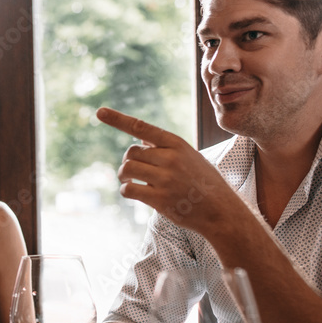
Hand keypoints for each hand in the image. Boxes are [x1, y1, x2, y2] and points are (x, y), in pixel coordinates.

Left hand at [96, 107, 238, 235]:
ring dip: (123, 176)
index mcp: (178, 144)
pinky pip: (129, 189)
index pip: (142, 127)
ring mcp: (166, 179)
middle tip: (134, 171)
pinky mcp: (160, 199)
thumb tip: (139, 144)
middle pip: (130, 152)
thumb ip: (166, 149)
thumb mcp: (190, 157)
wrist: (221, 211)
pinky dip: (126, 190)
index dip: (118, 119)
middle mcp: (171, 158)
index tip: (99, 112)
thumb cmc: (204, 183)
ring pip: (127, 169)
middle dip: (128, 161)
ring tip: (130, 181)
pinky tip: (133, 192)